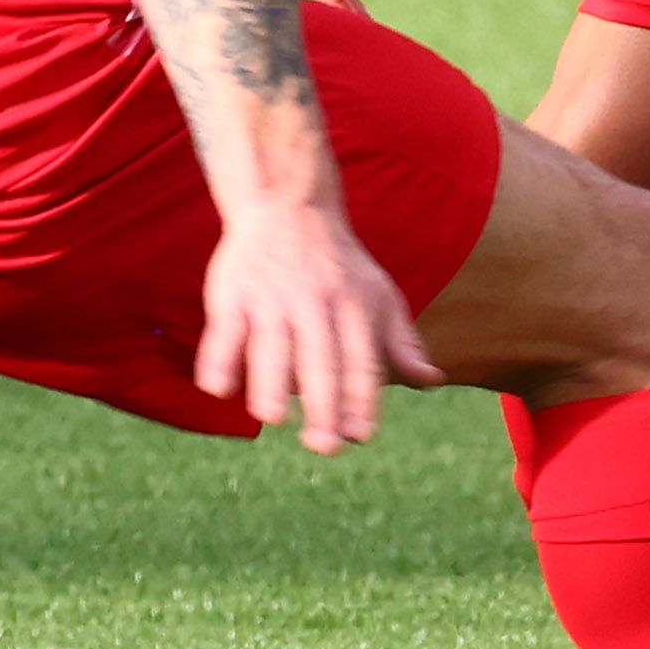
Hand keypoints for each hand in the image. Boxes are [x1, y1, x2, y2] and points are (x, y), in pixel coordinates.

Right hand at [193, 194, 433, 454]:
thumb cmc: (338, 263)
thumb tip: (432, 381)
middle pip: (319, 358)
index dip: (361, 398)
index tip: (362, 435)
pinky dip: (218, 358)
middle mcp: (314, 303)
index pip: (360, 360)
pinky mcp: (232, 292)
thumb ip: (402, 342)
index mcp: (354, 307)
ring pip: (271, 345)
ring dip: (269, 381)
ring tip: (272, 418)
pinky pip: (224, 329)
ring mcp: (271, 297)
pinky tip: (217, 388)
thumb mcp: (379, 294)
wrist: (288, 203)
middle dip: (322, 403)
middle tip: (324, 445)